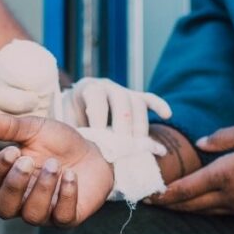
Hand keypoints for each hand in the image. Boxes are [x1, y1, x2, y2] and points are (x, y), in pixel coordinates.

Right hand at [0, 52, 41, 155]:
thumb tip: (19, 68)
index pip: (23, 103)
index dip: (34, 100)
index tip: (37, 96)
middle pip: (18, 126)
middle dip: (29, 119)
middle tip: (35, 112)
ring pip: (5, 144)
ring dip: (15, 137)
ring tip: (22, 128)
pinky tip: (4, 138)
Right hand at [0, 113, 113, 226]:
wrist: (93, 152)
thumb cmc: (57, 144)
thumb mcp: (33, 129)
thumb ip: (6, 127)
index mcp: (6, 179)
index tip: (13, 150)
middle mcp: (21, 201)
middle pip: (3, 209)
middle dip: (14, 185)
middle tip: (27, 161)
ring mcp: (44, 213)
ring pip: (32, 215)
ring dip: (42, 188)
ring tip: (54, 165)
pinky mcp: (68, 218)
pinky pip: (62, 217)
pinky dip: (66, 195)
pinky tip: (71, 175)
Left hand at [55, 78, 172, 137]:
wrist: (77, 103)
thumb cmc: (71, 117)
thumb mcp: (65, 120)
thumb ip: (72, 129)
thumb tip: (79, 142)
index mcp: (88, 88)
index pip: (96, 98)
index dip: (99, 118)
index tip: (101, 138)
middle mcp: (108, 86)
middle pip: (121, 101)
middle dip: (123, 125)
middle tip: (123, 147)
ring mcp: (124, 91)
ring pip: (137, 102)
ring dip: (140, 124)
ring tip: (139, 144)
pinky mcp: (136, 97)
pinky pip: (150, 98)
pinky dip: (159, 105)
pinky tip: (167, 115)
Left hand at [149, 122, 233, 215]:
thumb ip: (222, 137)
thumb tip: (200, 144)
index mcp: (226, 173)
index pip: (187, 188)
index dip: (165, 193)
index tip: (150, 194)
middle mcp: (230, 194)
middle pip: (191, 205)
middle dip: (169, 204)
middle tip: (150, 202)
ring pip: (204, 211)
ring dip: (185, 209)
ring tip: (169, 205)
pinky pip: (221, 212)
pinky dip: (204, 209)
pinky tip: (198, 205)